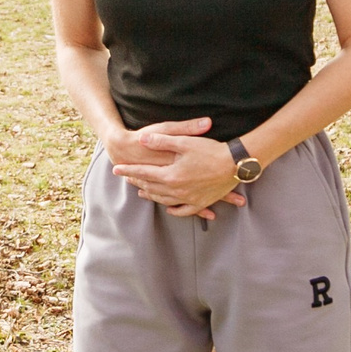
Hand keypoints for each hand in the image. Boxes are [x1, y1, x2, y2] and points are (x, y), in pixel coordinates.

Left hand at [112, 121, 248, 219]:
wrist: (235, 164)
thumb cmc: (210, 150)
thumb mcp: (183, 142)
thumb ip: (161, 141)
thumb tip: (142, 140)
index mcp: (171, 175)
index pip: (143, 173)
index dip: (129, 170)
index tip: (116, 169)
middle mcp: (177, 190)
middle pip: (151, 187)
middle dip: (137, 182)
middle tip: (126, 178)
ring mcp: (189, 198)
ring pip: (164, 200)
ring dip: (151, 195)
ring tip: (142, 192)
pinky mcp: (201, 202)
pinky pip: (183, 210)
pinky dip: (174, 210)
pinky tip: (168, 208)